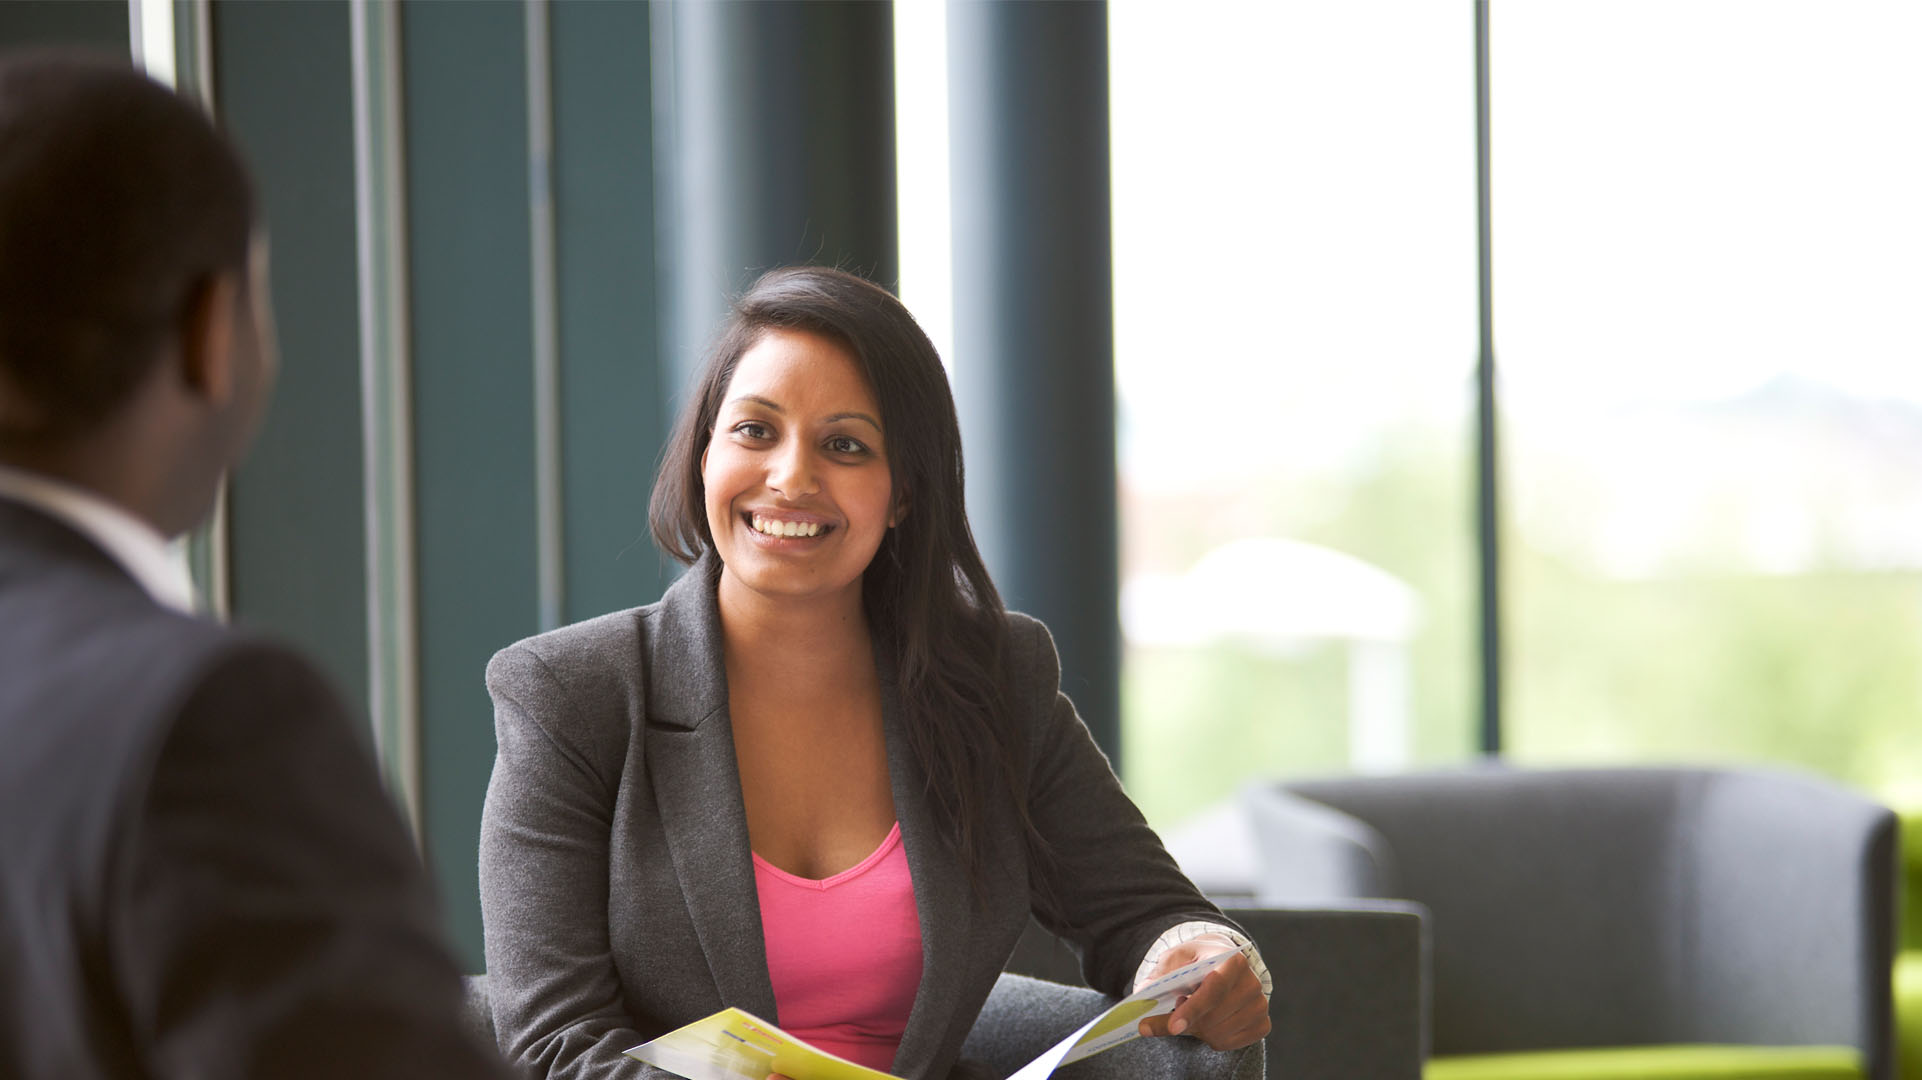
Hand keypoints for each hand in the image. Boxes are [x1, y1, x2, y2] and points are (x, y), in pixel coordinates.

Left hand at [1134, 935, 1270, 1051]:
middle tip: (1173, 1013)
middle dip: (1187, 1021)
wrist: (1223, 961)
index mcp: (1233, 960)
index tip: (1173, 1027)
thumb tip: (1144, 993)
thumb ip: (1160, 974)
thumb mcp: (1176, 958)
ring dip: (1197, 1029)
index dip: (1192, 1010)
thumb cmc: (1198, 959)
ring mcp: (1260, 1005)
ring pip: (1218, 1033)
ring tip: (1194, 1010)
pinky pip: (1227, 1043)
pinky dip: (1210, 1037)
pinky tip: (1208, 1020)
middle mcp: (1252, 983)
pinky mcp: (1262, 1024)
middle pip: (1214, 1017)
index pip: (1214, 989)